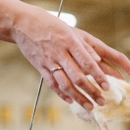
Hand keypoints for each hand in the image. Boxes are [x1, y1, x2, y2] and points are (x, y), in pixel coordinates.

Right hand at [11, 6, 129, 109]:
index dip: (98, 76)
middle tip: (102, 101)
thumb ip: (83, 46)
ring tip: (89, 106)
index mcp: (69, 41)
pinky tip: (70, 100)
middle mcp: (60, 52)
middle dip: (91, 91)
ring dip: (79, 97)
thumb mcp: (68, 30)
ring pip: (65, 84)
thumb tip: (98, 59)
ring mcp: (49, 61)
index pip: (87, 62)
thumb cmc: (48, 23)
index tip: (107, 86)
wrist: (22, 23)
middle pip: (78, 76)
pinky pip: (52, 83)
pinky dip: (62, 94)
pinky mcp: (40, 67)